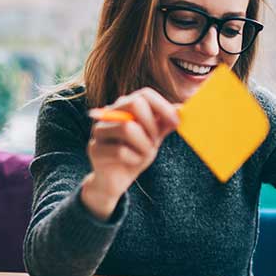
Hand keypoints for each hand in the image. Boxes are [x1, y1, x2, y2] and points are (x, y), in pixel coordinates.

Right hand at [81, 88, 178, 220]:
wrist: (114, 181)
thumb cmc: (134, 155)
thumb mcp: (153, 139)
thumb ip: (164, 124)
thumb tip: (181, 108)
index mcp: (125, 106)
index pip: (145, 94)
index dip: (163, 106)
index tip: (176, 123)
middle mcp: (109, 113)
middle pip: (134, 104)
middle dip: (151, 125)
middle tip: (154, 141)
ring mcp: (99, 130)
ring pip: (128, 128)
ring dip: (144, 145)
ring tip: (143, 154)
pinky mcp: (94, 148)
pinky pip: (120, 151)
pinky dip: (133, 159)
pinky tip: (131, 163)